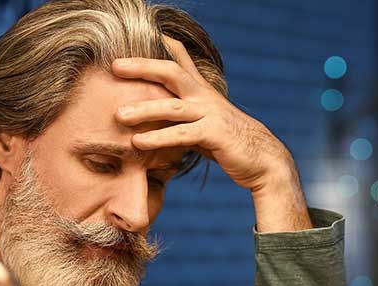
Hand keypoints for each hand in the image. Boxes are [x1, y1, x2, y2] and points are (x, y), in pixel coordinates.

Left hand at [111, 36, 311, 231]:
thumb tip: (157, 116)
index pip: (181, 60)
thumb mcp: (204, 122)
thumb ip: (183, 115)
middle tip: (114, 66)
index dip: (163, 44)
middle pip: (171, 72)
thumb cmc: (229, 143)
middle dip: (142, 66)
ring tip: (119, 115)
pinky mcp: (214, 134)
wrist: (263, 161)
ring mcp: (210, 114)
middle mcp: (205, 97)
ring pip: (172, 106)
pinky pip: (181, 134)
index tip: (142, 32)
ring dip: (143, 109)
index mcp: (201, 91)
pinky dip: (158, 138)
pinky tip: (138, 142)